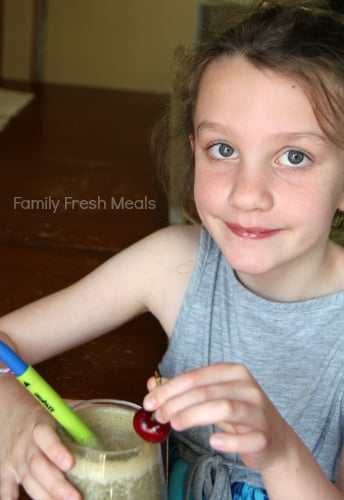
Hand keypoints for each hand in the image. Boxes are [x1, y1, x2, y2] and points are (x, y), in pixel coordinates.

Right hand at [0, 376, 80, 498]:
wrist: (8, 408)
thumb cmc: (41, 410)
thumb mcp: (60, 406)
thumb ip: (82, 413)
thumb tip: (114, 416)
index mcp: (40, 423)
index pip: (44, 435)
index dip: (55, 450)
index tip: (69, 464)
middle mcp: (26, 443)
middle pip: (38, 466)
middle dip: (56, 484)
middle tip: (74, 497)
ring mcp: (15, 459)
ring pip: (28, 481)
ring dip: (46, 497)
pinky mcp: (6, 472)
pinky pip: (6, 490)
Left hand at [143, 363, 295, 472]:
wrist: (275, 439)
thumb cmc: (238, 414)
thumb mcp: (211, 397)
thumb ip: (183, 390)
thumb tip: (152, 385)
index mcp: (232, 372)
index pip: (195, 376)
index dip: (170, 389)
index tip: (150, 402)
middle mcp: (247, 387)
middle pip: (205, 392)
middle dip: (176, 403)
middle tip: (159, 416)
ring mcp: (258, 411)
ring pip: (224, 408)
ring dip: (195, 416)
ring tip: (175, 425)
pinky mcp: (264, 436)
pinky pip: (246, 437)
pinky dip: (228, 440)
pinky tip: (212, 440)